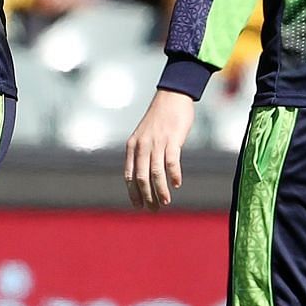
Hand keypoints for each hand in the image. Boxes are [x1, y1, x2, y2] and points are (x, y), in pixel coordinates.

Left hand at [124, 89, 194, 211]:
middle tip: (154, 209)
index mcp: (133, 146)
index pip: (129, 175)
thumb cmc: (160, 118)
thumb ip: (143, 152)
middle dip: (147, 196)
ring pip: (155, 173)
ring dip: (160, 190)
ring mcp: (156, 142)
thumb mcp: (144, 135)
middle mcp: (142, 145)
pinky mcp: (172, 139)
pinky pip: (171, 161)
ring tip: (165, 202)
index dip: (133, 193)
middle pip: (141, 177)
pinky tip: (177, 184)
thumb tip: (145, 174)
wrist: (172, 96)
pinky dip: (173, 175)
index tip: (138, 206)